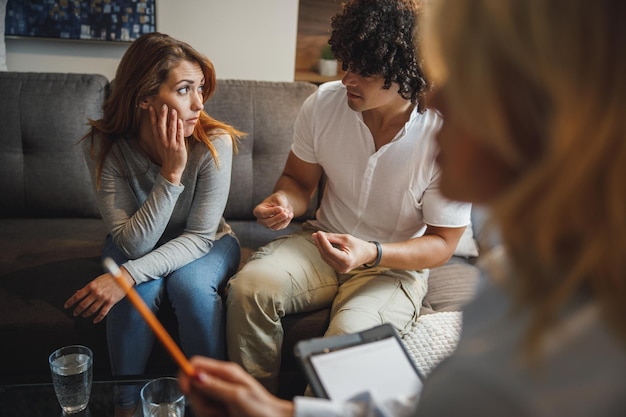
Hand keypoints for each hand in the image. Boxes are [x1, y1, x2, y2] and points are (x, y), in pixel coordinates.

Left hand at [63, 268, 132, 323]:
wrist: (124, 277)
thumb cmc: (110, 278)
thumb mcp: (97, 280)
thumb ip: (88, 287)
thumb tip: (78, 292)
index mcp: (91, 285)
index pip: (77, 295)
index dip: (70, 302)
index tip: (66, 306)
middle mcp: (96, 292)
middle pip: (83, 304)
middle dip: (77, 310)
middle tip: (75, 313)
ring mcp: (103, 298)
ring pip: (91, 310)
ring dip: (86, 314)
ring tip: (84, 315)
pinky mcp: (110, 302)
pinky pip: (102, 313)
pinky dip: (98, 318)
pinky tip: (95, 320)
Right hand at [150, 104, 186, 184]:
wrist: (172, 170)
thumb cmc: (168, 157)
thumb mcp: (163, 146)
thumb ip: (163, 136)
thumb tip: (164, 125)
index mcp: (159, 140)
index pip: (154, 126)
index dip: (153, 117)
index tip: (151, 107)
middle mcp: (163, 141)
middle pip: (161, 126)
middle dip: (162, 115)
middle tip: (164, 105)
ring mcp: (171, 144)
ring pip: (170, 130)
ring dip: (171, 120)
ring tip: (173, 110)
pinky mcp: (179, 147)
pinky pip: (179, 136)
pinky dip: (179, 128)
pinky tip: (179, 121)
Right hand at [179, 356, 293, 416]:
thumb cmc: (261, 408)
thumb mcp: (236, 396)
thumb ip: (215, 386)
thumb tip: (195, 375)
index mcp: (225, 371)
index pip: (196, 363)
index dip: (185, 375)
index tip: (186, 391)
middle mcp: (220, 379)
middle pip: (193, 385)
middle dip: (199, 401)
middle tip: (216, 410)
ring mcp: (218, 392)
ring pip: (197, 400)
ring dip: (206, 411)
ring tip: (223, 414)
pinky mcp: (218, 405)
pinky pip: (204, 410)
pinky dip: (210, 415)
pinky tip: (223, 416)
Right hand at [253, 192, 293, 230]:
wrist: (283, 203)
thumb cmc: (278, 199)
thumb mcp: (277, 198)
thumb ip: (279, 204)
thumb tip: (282, 212)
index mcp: (258, 210)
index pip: (262, 213)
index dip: (271, 212)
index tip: (280, 208)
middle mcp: (261, 219)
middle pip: (267, 223)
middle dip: (277, 218)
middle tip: (285, 214)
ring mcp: (268, 225)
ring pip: (274, 227)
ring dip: (283, 220)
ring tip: (289, 213)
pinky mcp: (276, 227)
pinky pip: (281, 227)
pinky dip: (286, 221)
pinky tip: (290, 214)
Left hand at [313, 231, 378, 273]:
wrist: (368, 254)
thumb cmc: (359, 246)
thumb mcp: (347, 238)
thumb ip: (332, 237)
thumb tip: (319, 234)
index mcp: (347, 261)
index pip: (330, 251)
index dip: (323, 241)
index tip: (318, 233)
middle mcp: (343, 268)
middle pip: (326, 255)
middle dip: (319, 244)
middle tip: (315, 234)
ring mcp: (340, 270)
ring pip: (325, 258)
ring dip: (320, 247)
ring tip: (316, 237)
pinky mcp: (337, 268)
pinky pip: (327, 259)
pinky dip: (323, 251)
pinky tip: (321, 243)